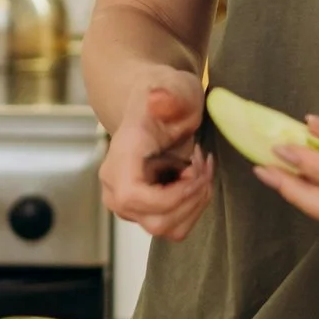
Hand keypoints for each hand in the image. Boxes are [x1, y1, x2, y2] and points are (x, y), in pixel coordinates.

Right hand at [99, 67, 214, 240]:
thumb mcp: (176, 89)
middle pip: (156, 221)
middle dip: (191, 198)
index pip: (133, 197)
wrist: (155, 106)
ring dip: (195, 203)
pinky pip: (173, 227)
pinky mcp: (143, 213)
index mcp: (120, 158)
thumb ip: (169, 95)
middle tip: (203, 165)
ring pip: (167, 229)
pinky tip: (197, 181)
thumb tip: (157, 99)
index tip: (195, 174)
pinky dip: (193, 208)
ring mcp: (127, 205)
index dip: (171, 196)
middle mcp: (115, 188)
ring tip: (201, 171)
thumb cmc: (167, 97)